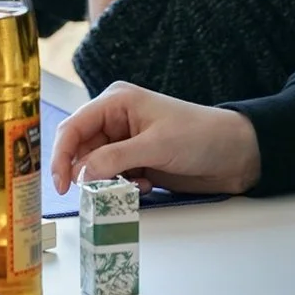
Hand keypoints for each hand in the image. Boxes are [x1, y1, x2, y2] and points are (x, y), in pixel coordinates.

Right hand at [50, 82, 261, 196]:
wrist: (234, 154)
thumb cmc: (198, 136)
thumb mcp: (155, 146)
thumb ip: (114, 158)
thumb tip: (80, 174)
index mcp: (117, 100)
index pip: (74, 126)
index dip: (61, 155)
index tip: (61, 186)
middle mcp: (116, 118)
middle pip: (80, 149)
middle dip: (86, 173)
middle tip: (98, 193)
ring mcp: (125, 140)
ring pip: (95, 167)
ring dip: (107, 182)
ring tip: (133, 185)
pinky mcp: (135, 160)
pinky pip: (112, 177)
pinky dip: (121, 187)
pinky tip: (143, 186)